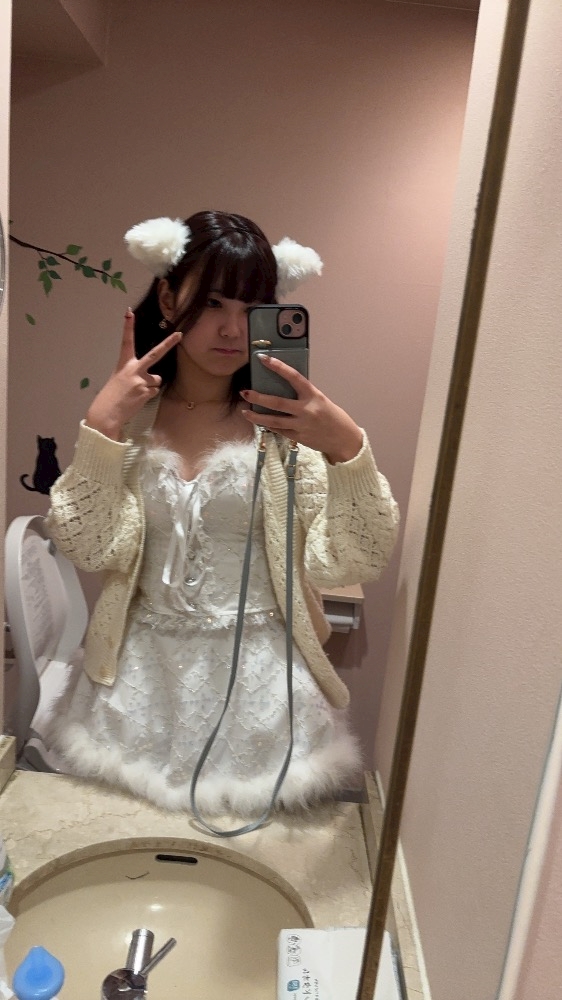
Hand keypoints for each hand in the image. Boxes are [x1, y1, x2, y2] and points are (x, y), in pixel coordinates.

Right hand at [85, 309, 180, 439]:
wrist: (106, 413)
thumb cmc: (111, 396)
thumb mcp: (118, 379)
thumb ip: (133, 374)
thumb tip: (152, 379)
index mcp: (123, 364)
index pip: (126, 342)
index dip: (128, 326)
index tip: (130, 312)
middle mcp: (133, 369)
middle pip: (155, 354)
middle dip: (169, 343)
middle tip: (180, 334)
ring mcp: (141, 380)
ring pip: (156, 380)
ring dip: (150, 386)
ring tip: (136, 393)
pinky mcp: (146, 391)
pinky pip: (154, 391)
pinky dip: (148, 395)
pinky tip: (137, 400)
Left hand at [240, 355, 362, 463]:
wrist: (344, 439)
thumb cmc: (332, 416)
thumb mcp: (321, 400)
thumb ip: (304, 395)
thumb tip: (283, 387)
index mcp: (313, 395)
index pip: (294, 377)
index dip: (278, 367)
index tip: (264, 359)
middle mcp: (306, 410)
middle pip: (277, 403)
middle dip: (258, 397)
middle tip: (244, 391)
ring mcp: (301, 425)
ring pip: (274, 420)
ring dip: (257, 416)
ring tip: (244, 411)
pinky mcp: (298, 437)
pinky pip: (279, 430)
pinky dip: (268, 425)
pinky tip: (259, 422)